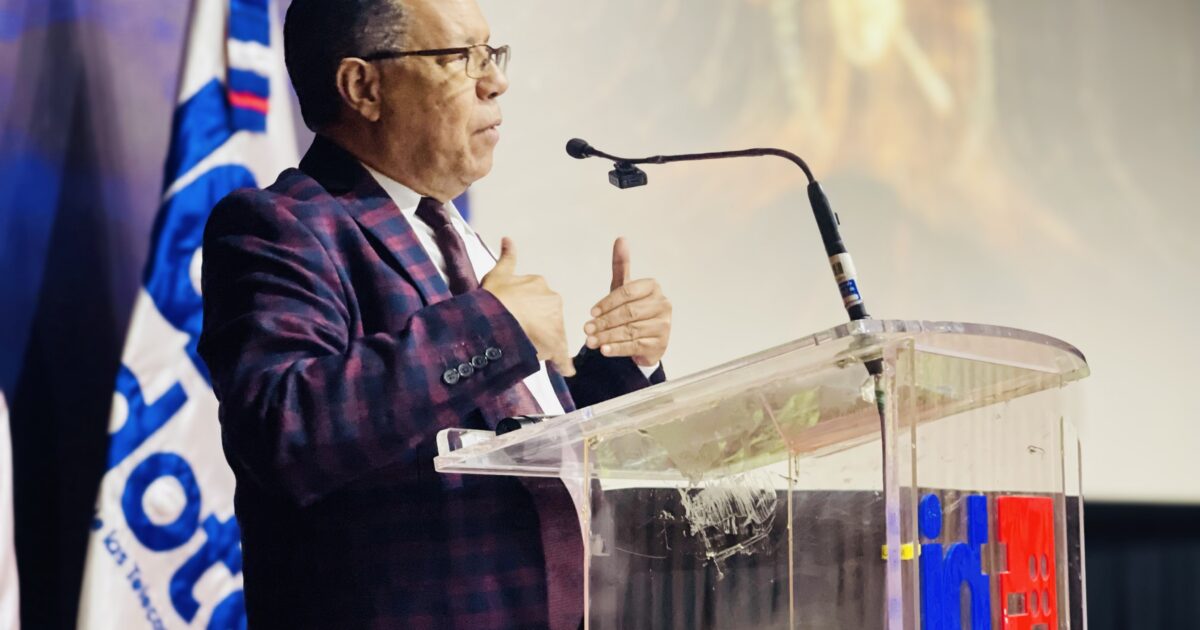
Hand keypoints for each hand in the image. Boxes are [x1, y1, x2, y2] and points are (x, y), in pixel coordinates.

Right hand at [481, 238, 574, 376]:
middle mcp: (552, 300)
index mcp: (540, 285)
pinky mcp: (556, 344)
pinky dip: (565, 364)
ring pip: (554, 333)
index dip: (527, 308)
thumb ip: (507, 257)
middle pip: (548, 316)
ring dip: (545, 342)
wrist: (495, 320)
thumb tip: (508, 238)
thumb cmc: (493, 298)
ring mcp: (556, 323)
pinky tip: (567, 370)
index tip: (518, 315)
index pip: (538, 298)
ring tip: (526, 349)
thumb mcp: (497, 274)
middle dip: (538, 325)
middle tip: (519, 333)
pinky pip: (564, 356)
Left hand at [584, 238, 671, 366]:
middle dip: (605, 322)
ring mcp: (664, 325)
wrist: (646, 339)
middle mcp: (663, 304)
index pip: (627, 293)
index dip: (607, 303)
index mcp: (653, 287)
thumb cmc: (632, 309)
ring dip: (607, 337)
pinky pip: (635, 346)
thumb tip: (621, 239)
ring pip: (630, 330)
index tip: (591, 312)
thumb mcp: (624, 288)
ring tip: (590, 341)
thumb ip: (622, 265)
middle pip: (629, 313)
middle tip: (586, 329)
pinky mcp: (660, 344)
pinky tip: (604, 350)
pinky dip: (617, 349)